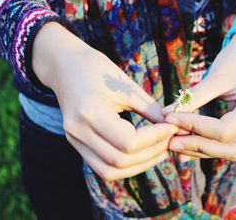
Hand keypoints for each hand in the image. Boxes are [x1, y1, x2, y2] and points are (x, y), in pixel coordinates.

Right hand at [33, 22, 177, 180]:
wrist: (64, 65)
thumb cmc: (95, 68)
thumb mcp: (124, 84)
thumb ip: (149, 108)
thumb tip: (172, 125)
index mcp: (90, 112)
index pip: (128, 142)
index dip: (155, 138)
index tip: (172, 127)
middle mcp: (78, 131)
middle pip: (120, 160)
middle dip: (151, 153)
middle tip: (169, 139)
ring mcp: (74, 139)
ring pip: (110, 171)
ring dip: (139, 165)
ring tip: (160, 150)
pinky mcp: (76, 143)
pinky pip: (102, 167)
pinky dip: (125, 166)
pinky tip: (143, 154)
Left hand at [163, 34, 235, 161]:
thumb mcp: (215, 77)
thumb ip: (193, 98)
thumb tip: (166, 114)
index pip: (223, 130)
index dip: (194, 127)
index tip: (170, 118)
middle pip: (230, 150)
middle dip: (199, 147)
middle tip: (171, 142)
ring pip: (228, 151)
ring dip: (200, 150)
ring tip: (174, 144)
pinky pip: (226, 144)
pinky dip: (206, 145)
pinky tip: (184, 144)